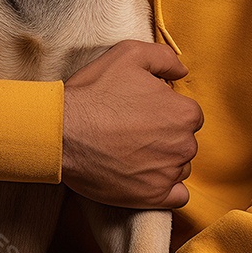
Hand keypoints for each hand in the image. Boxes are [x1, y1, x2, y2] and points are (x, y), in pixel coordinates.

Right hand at [62, 40, 203, 208]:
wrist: (62, 132)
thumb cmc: (95, 92)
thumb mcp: (129, 55)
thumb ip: (164, 57)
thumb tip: (182, 70)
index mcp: (184, 113)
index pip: (189, 114)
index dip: (167, 111)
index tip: (145, 111)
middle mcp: (183, 145)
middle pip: (184, 141)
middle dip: (166, 136)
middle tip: (134, 130)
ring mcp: (168, 174)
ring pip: (180, 167)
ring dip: (163, 161)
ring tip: (133, 151)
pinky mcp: (153, 197)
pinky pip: (177, 197)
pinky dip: (166, 188)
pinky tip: (145, 176)